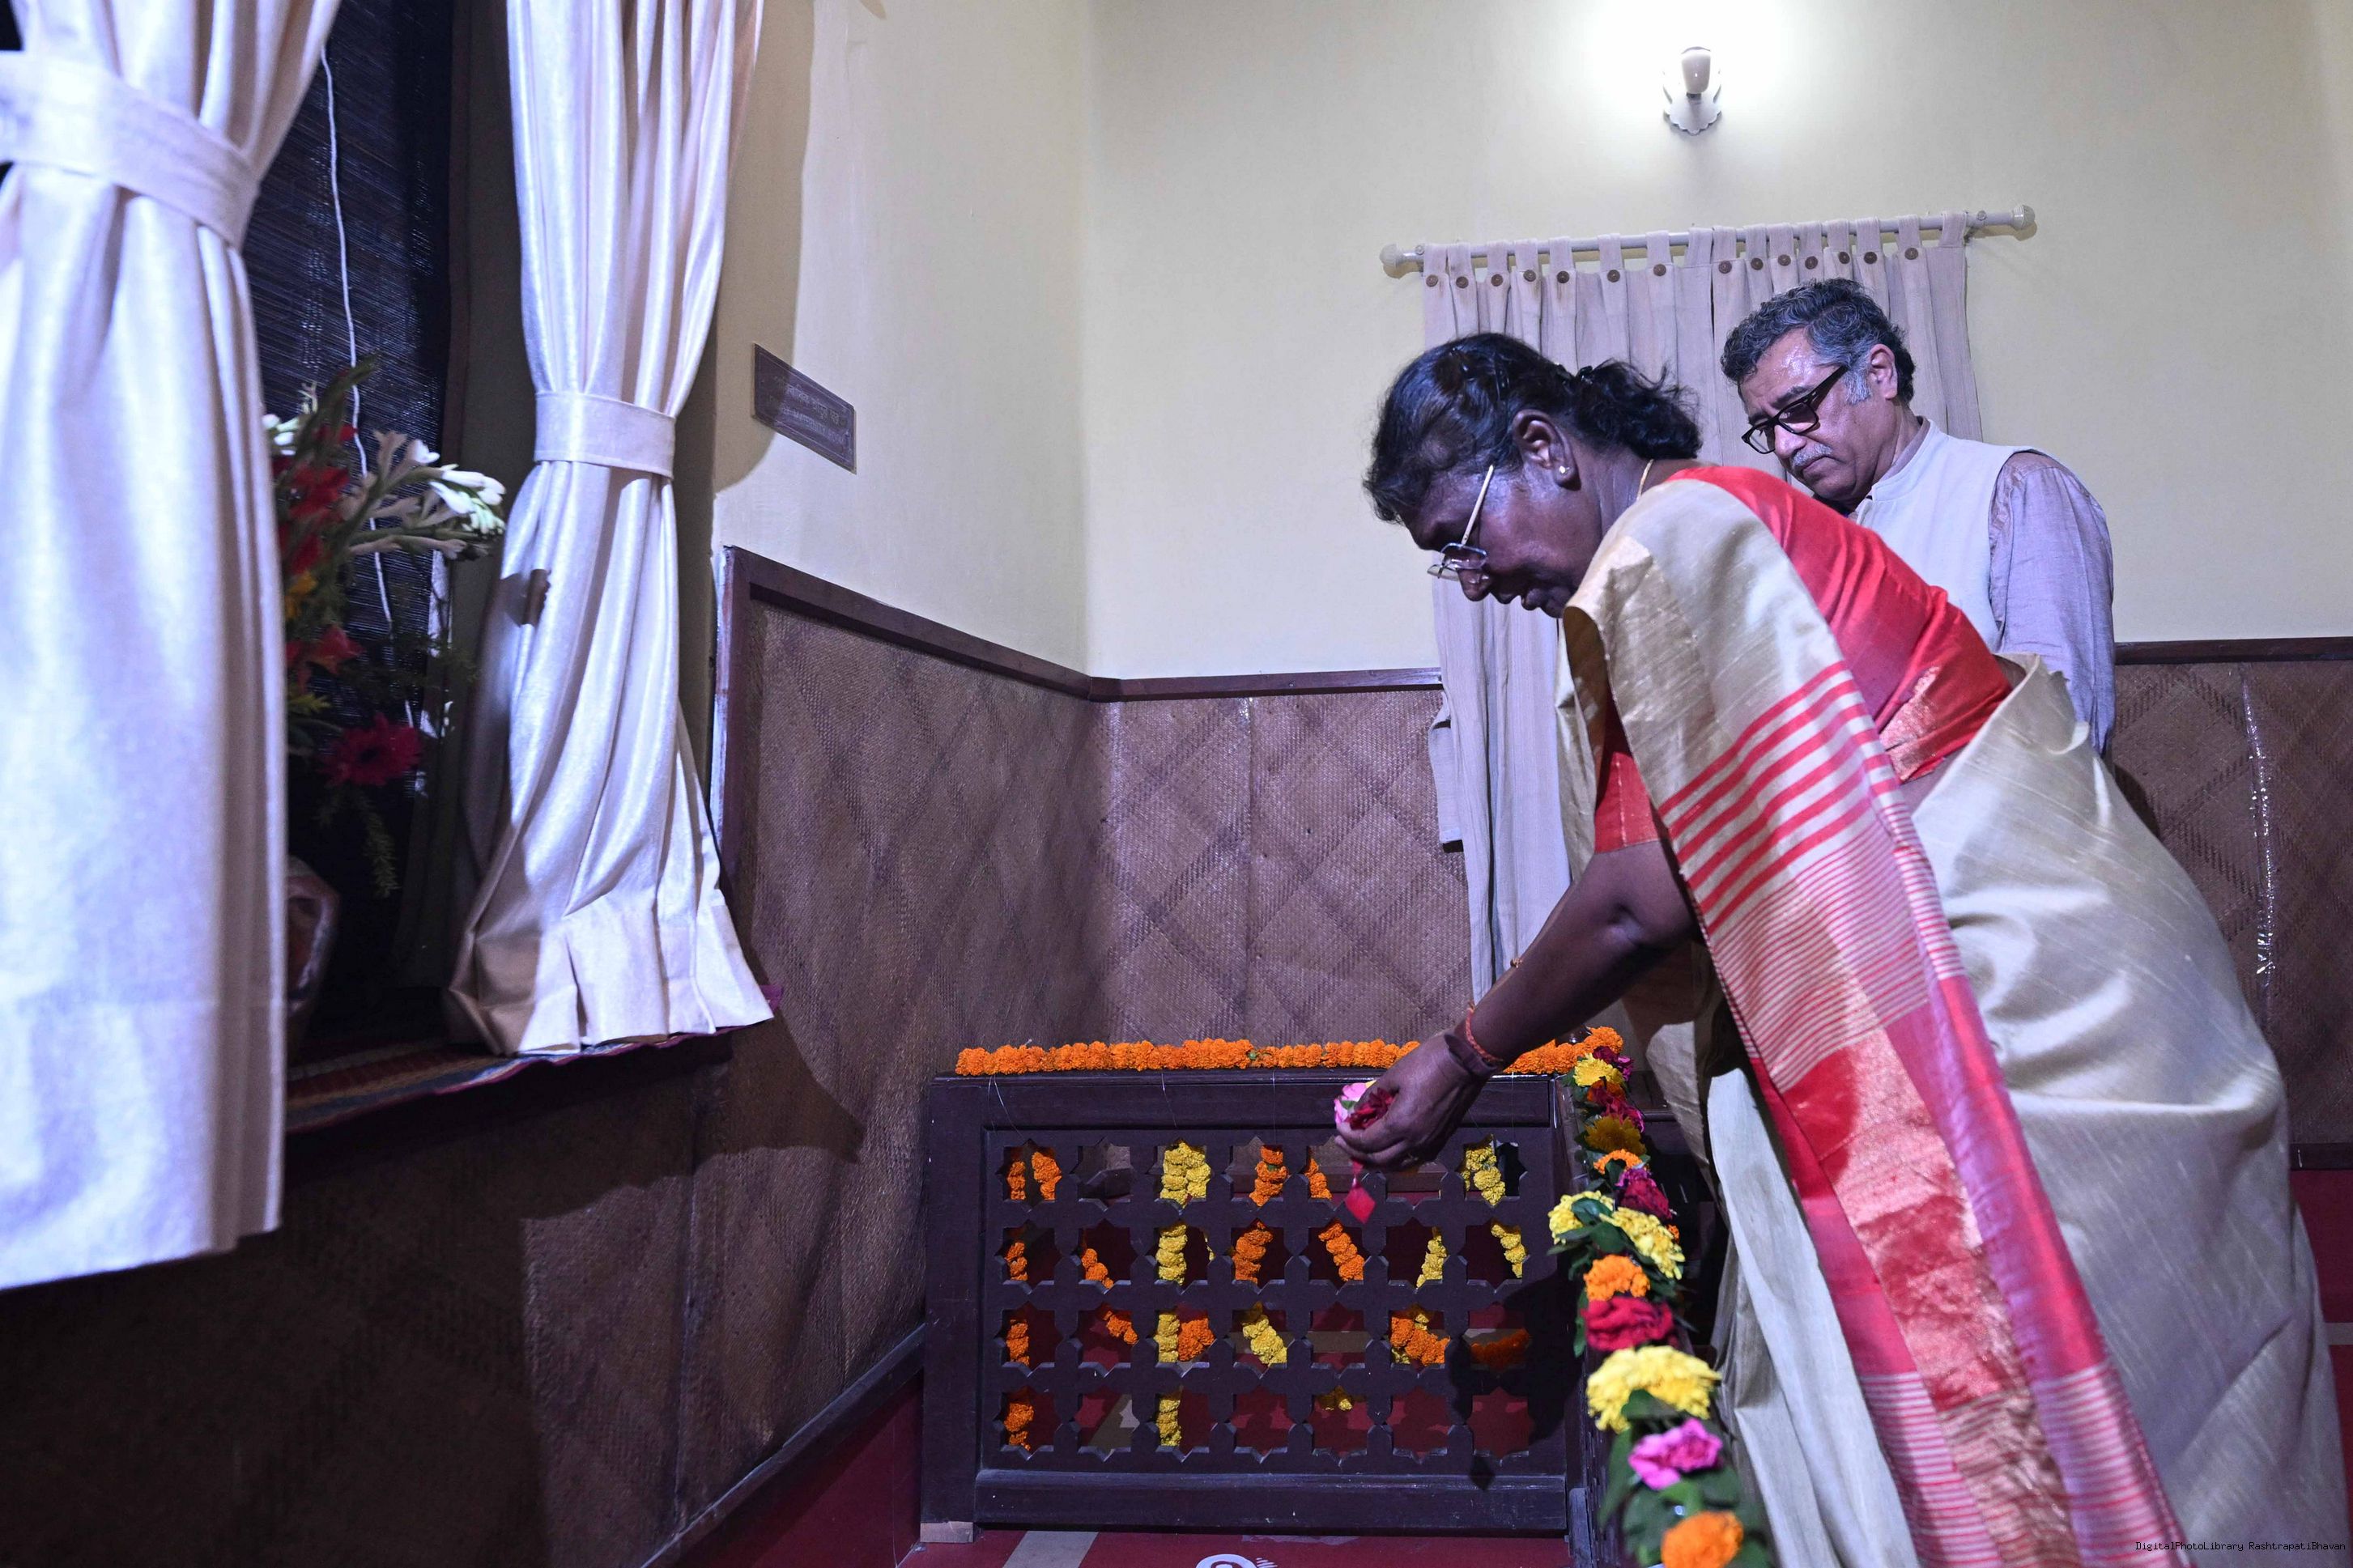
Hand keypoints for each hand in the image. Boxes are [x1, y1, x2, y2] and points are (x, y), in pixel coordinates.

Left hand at [1334, 1034, 1487, 1168]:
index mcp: (1401, 1124)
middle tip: (1342, 1141)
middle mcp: (1415, 1142)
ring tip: (1362, 1150)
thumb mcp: (1393, 1075)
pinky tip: (1388, 1149)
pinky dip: (1395, 1159)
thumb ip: (1372, 1096)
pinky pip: (1413, 1160)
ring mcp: (1430, 1144)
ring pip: (1397, 1165)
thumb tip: (1356, 1110)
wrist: (1466, 1061)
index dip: (1348, 1136)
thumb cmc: (1428, 1062)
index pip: (1366, 1142)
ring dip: (1375, 1160)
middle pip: (1378, 1159)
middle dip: (1356, 1152)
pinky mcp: (1441, 1141)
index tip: (1339, 1124)